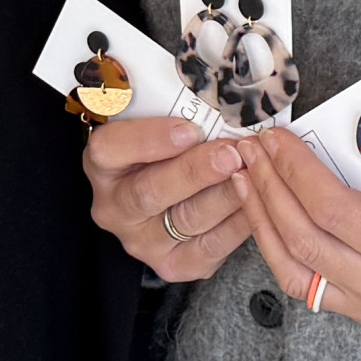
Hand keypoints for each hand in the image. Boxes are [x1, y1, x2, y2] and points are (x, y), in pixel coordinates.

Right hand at [86, 113, 254, 283]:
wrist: (170, 194)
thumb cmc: (166, 147)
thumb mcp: (156, 119)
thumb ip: (172, 108)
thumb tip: (212, 96)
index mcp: (103, 163)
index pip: (111, 149)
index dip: (150, 139)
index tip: (188, 129)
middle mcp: (115, 208)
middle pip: (150, 192)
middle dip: (196, 171)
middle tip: (230, 154)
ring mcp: (143, 241)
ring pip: (187, 220)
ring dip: (226, 194)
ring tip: (253, 172)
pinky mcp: (174, 264)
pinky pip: (211, 246)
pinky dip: (239, 222)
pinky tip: (257, 200)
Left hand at [236, 128, 360, 331]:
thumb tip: (307, 140)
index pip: (329, 208)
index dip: (293, 169)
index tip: (275, 138)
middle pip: (304, 240)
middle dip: (269, 190)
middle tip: (252, 152)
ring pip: (295, 272)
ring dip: (264, 223)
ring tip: (246, 183)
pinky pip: (309, 286)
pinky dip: (284, 249)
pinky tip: (269, 216)